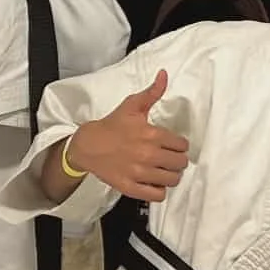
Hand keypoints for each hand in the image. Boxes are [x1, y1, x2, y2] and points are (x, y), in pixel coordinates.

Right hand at [65, 71, 189, 202]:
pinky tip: (153, 182)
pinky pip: (157, 195)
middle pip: (180, 164)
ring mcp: (139, 173)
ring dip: (170, 175)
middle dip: (176, 160)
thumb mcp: (132, 106)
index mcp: (151, 134)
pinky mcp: (131, 187)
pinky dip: (159, 190)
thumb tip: (164, 74)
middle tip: (168, 158)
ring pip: (172, 180)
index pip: (182, 145)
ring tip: (162, 170)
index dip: (179, 145)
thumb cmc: (112, 126)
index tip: (171, 145)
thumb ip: (152, 92)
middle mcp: (148, 155)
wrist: (88, 145)